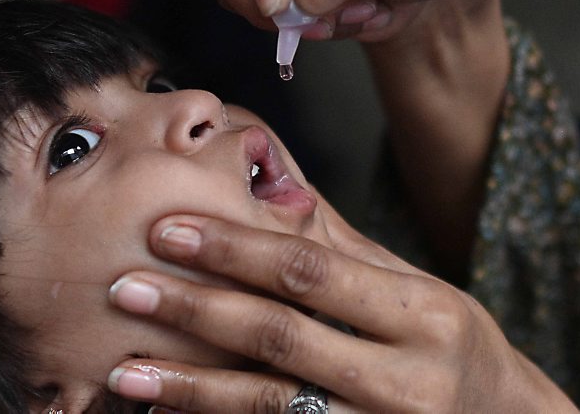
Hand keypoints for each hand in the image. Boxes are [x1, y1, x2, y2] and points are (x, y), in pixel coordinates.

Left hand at [106, 213, 576, 412]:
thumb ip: (341, 248)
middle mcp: (406, 379)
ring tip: (126, 371)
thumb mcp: (417, 289)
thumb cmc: (454, 347)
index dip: (233, 249)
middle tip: (125, 288)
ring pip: (270, 407)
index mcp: (423, 312)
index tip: (168, 229)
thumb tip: (267, 187)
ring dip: (192, 388)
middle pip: (281, 338)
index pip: (310, 272)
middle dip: (196, 311)